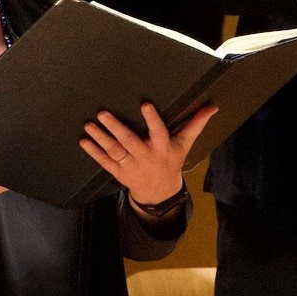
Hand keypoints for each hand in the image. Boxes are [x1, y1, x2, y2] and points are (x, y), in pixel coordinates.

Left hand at [80, 101, 216, 207]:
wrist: (159, 191)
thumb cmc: (172, 161)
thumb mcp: (185, 144)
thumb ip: (196, 124)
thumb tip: (212, 107)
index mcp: (162, 147)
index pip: (158, 131)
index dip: (151, 119)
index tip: (144, 104)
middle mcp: (146, 156)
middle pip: (129, 141)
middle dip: (115, 127)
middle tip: (103, 112)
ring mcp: (131, 166)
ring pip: (114, 151)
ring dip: (100, 138)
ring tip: (89, 124)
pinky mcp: (119, 172)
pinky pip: (105, 162)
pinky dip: (94, 152)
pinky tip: (84, 141)